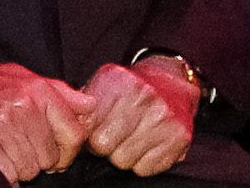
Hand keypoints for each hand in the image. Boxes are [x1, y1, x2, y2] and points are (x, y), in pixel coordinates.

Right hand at [0, 58, 90, 182]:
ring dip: (16, 166)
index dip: (65, 151)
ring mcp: (3, 123)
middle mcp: (24, 105)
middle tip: (13, 144)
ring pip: (30, 169)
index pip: (75, 134)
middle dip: (36, 159)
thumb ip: (58, 91)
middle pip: (51, 157)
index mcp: (38, 90)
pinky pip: (9, 175)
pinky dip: (1, 173)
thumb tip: (92, 106)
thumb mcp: (20, 76)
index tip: (50, 151)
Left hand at [81, 59, 199, 175]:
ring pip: (123, 160)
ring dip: (121, 155)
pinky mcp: (179, 138)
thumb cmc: (128, 89)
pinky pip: (146, 169)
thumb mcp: (102, 84)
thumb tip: (69, 125)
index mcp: (118, 80)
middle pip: (102, 144)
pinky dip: (141, 164)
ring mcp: (163, 118)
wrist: (172, 82)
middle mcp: (143, 97)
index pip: (86, 123)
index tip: (92, 129)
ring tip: (126, 142)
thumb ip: (81, 102)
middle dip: (101, 146)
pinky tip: (143, 148)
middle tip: (108, 138)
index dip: (85, 132)